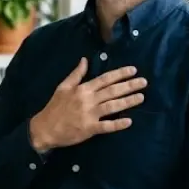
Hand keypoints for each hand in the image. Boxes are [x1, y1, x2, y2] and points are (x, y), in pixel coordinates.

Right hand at [28, 58, 146, 151]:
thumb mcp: (63, 87)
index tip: (133, 70)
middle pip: (112, 91)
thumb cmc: (54, 107)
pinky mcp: (90, 129)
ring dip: (128, 102)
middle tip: (144, 82)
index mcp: (82, 89)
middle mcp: (88, 100)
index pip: (105, 79)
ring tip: (141, 97)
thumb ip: (76, 74)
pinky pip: (106, 126)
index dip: (120, 74)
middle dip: (129, 86)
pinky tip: (129, 121)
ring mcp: (90, 115)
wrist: (45, 128)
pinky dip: (117, 124)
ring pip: (113, 106)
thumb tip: (85, 59)